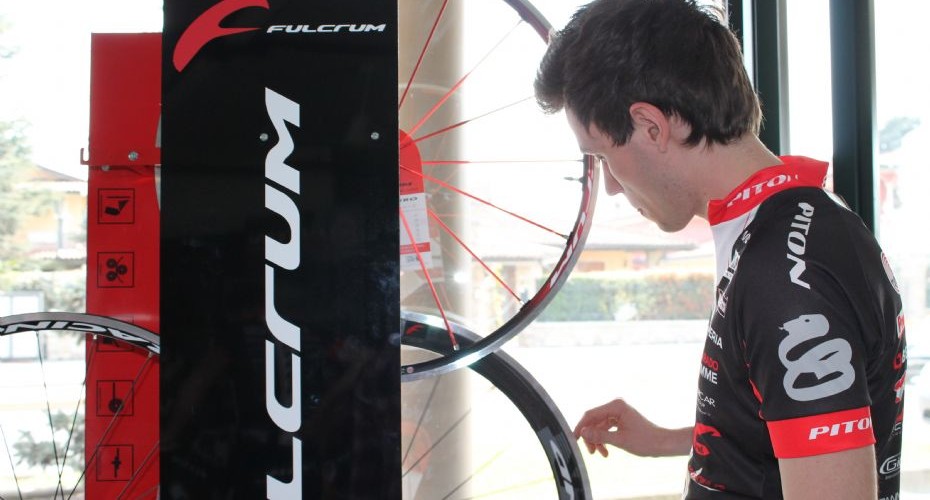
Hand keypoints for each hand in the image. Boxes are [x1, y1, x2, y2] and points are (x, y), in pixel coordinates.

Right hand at [573, 398, 690, 457]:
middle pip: (594, 421)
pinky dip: (604, 439)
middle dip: (591, 437)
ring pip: (599, 426)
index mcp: (616, 406)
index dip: (581, 427)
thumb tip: (582, 433)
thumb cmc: (645, 440)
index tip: (574, 438)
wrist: (662, 444)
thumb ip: (600, 435)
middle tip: (590, 451)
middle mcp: (616, 406)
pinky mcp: (620, 420)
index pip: (591, 414)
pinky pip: (606, 429)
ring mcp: (618, 413)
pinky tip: (606, 451)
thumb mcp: (620, 440)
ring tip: (601, 454)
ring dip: (598, 440)